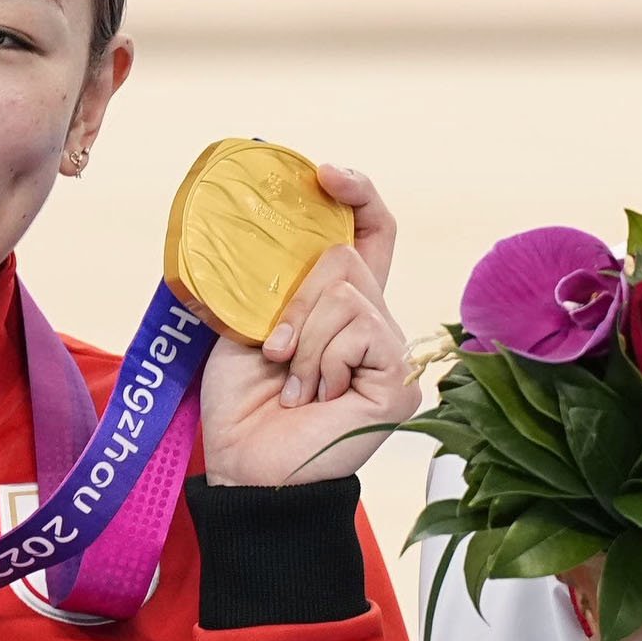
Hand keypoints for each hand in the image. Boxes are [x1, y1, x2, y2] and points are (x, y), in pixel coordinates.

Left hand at [196, 164, 412, 486]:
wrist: (244, 467)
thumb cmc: (243, 404)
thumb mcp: (248, 323)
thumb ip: (276, 279)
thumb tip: (274, 226)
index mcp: (341, 307)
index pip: (372, 232)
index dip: (357, 194)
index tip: (323, 173)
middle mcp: (374, 324)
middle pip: (347, 260)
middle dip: (295, 302)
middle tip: (274, 350)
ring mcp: (391, 354)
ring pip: (347, 295)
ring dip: (303, 340)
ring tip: (294, 385)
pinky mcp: (398, 382)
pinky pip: (359, 331)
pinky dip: (322, 361)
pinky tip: (318, 398)